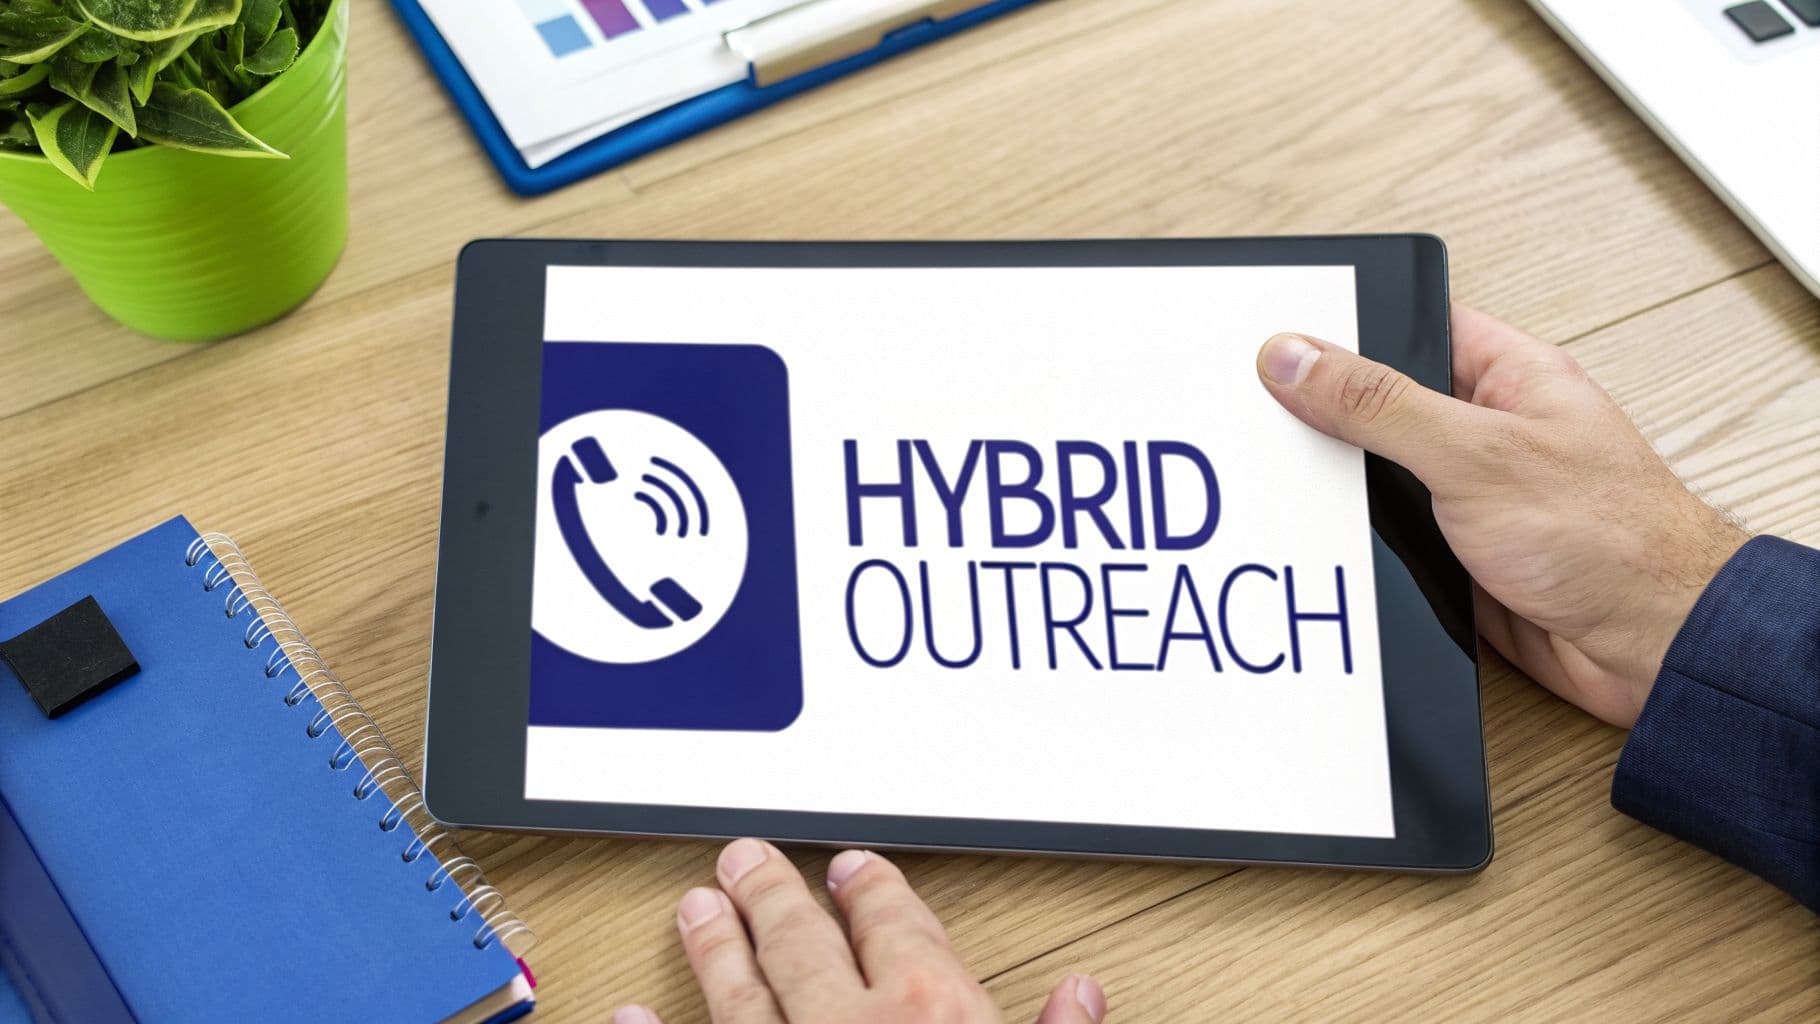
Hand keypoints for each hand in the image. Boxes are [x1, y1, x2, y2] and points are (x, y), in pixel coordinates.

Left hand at [614, 839, 1106, 1023]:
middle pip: (803, 943)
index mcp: (935, 1019)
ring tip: (696, 910)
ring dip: (715, 950)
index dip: (874, 893)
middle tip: (746, 863)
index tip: (852, 869)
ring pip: (738, 996)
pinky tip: (628, 1020)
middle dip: (773, 897)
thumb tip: (1078, 999)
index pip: (899, 929)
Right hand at [1255, 304, 1747, 726]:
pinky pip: (1390, 539)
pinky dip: (1362, 547)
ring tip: (1294, 491)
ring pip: (1380, 478)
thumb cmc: (1612, 538)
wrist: (1651, 647)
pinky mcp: (1459, 555)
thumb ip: (1378, 404)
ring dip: (1348, 493)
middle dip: (1331, 420)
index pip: (1412, 327)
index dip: (1348, 331)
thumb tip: (1296, 357)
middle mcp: (1489, 430)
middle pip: (1381, 405)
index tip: (1276, 344)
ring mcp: (1472, 495)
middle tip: (1265, 424)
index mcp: (1508, 375)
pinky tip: (1330, 548)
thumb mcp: (1474, 453)